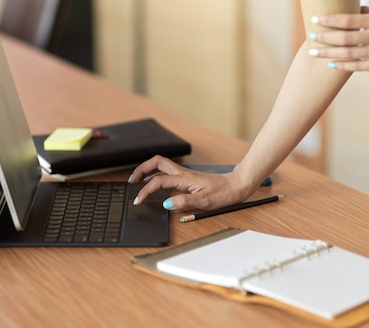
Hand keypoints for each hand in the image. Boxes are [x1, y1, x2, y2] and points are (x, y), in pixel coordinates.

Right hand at [129, 155, 251, 210]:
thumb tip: (167, 204)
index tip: (138, 200)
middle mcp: (183, 173)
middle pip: (156, 163)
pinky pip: (167, 172)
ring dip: (148, 170)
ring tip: (138, 181)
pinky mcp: (187, 178)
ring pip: (161, 166)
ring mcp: (184, 174)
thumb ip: (185, 202)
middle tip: (132, 181)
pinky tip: (155, 184)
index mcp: (185, 178)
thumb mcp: (205, 201)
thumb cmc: (223, 193)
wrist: (236, 185)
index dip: (146, 190)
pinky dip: (156, 175)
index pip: (158, 181)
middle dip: (141, 170)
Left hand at [307, 7, 368, 71]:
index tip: (315, 19)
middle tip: (310, 36)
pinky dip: (343, 65)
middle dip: (325, 38)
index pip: (348, 19)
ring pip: (348, 53)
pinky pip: (358, 66)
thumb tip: (350, 6)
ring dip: (328, 53)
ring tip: (314, 52)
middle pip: (345, 38)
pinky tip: (331, 64)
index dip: (330, 20)